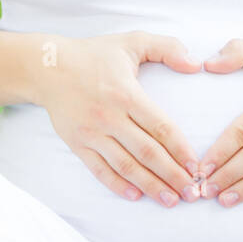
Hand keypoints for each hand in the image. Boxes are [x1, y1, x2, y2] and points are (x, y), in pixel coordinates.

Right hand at [31, 31, 203, 206]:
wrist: (46, 67)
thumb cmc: (94, 55)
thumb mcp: (132, 41)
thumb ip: (167, 48)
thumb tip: (195, 65)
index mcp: (127, 94)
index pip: (160, 127)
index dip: (180, 149)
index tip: (196, 166)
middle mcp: (109, 117)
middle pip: (147, 152)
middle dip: (172, 175)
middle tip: (192, 193)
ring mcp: (92, 133)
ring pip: (126, 165)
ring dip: (150, 186)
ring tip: (170, 200)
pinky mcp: (77, 144)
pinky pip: (99, 169)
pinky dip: (116, 185)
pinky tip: (134, 196)